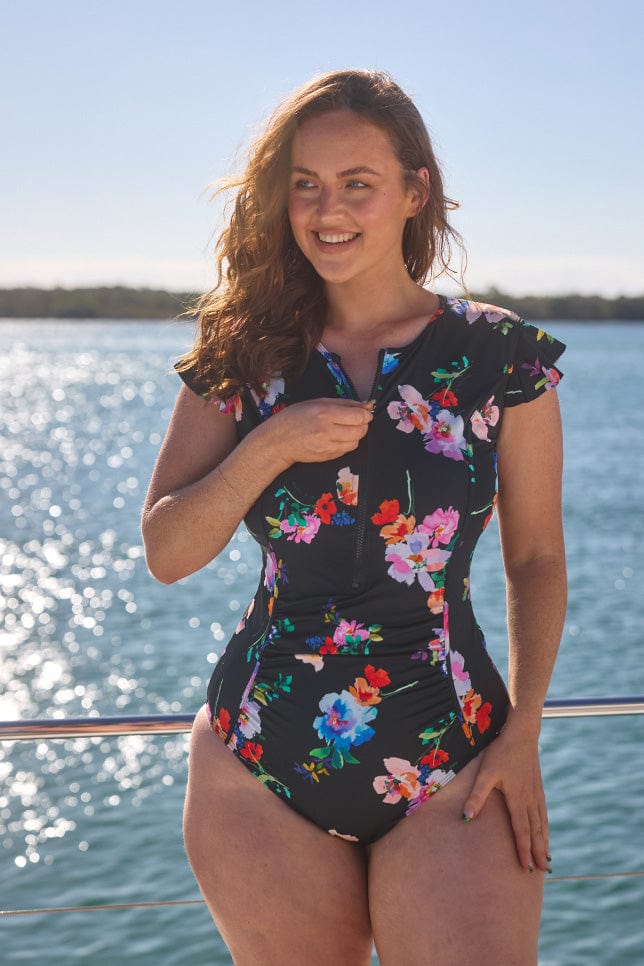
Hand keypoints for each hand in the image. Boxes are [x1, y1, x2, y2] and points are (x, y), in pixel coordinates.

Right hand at [268, 397, 373, 465]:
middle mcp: (327, 430)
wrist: (278, 442)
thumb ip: (344, 403)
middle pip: (361, 430)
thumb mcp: (317, 402)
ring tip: (344, 429)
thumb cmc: (294, 418)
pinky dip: (347, 443)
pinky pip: (346, 450)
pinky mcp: (327, 457)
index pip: (358, 416)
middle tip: (355, 421)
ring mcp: (327, 446)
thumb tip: (366, 405)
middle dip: (362, 425)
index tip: (364, 412)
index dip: (365, 414)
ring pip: (356, 442)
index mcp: (324, 413)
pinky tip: (337, 438)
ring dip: (355, 435)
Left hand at [461, 713, 549, 872]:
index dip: (524, 850)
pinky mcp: (538, 787)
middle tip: (543, 872)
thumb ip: (477, 795)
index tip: (526, 868)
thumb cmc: (501, 752)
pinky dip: (545, 827)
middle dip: (538, 852)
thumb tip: (466, 817)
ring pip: (542, 824)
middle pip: (536, 832)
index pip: (521, 831)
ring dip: (544, 842)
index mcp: (518, 799)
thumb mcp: (485, 772)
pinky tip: (545, 832)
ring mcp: (537, 794)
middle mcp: (530, 800)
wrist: (522, 734)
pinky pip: (544, 813)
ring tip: (548, 859)